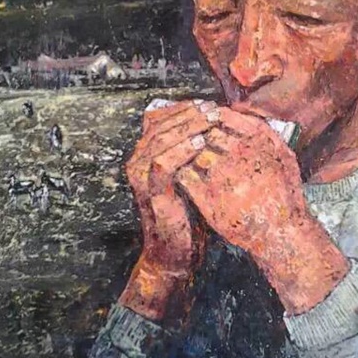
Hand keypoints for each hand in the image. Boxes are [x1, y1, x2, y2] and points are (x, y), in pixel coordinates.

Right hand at [119, 99, 219, 323]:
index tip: (211, 104)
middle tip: (213, 108)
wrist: (176, 253)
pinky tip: (201, 143)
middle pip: (159, 123)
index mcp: (147, 154)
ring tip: (210, 120)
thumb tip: (219, 124)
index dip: (185, 108)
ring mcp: (141, 177)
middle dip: (189, 113)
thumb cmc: (189, 214)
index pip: (161, 118)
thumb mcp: (193, 176)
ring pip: (160, 139)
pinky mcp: (151, 193)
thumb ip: (196, 152)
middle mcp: (139, 161)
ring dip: (187, 127)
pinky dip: (181, 150)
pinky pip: (162, 164)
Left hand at [175, 108, 348, 313]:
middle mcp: (240, 155)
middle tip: (195, 141)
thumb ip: (265, 131)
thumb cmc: (285, 195)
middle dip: (199, 135)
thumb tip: (241, 111)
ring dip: (189, 154)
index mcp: (258, 142)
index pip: (223, 116)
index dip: (212, 118)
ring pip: (193, 153)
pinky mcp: (209, 199)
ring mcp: (223, 177)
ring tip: (187, 158)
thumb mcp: (285, 156)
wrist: (281, 233)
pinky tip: (186, 177)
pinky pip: (186, 176)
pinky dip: (183, 174)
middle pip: (206, 133)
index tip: (207, 122)